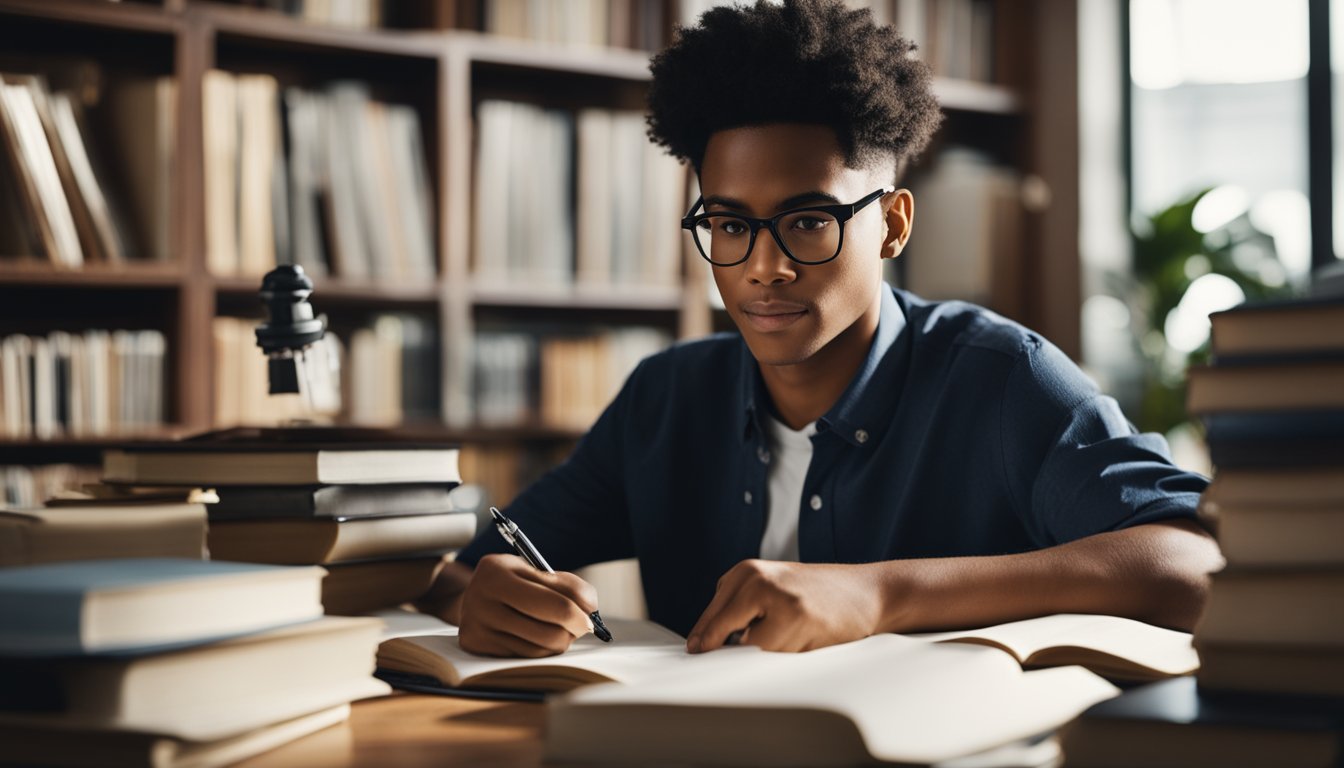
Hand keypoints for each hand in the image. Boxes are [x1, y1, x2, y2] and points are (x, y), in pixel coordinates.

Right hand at [457, 553, 598, 657]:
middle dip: (575, 629)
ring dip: (561, 639)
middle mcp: (481, 601)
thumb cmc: (511, 580)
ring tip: (561, 627)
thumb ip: (564, 584)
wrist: (471, 595)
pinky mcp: (478, 646)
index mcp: (496, 572)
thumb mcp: (532, 570)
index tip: (592, 612)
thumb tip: (590, 609)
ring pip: (541, 648)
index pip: (554, 603)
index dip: (581, 611)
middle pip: (550, 632)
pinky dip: (542, 648)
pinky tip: (540, 635)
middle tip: (583, 624)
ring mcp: (477, 627)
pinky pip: (527, 656)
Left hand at [686, 560, 886, 653]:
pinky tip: (806, 638)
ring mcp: (775, 597)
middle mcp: (755, 579)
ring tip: (794, 636)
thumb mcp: (771, 589)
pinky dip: (784, 656)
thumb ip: (738, 610)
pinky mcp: (796, 617)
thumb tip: (703, 646)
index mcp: (744, 572)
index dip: (704, 642)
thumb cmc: (817, 596)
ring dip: (764, 654)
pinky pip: (773, 655)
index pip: (709, 618)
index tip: (697, 656)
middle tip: (750, 658)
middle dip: (725, 652)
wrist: (868, 591)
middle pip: (718, 634)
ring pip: (748, 650)